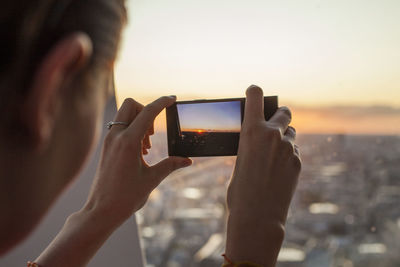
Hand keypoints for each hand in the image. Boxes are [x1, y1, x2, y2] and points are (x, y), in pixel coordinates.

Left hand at [85, 96, 191, 222]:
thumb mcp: (152, 179)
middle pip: (131, 105)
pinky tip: (140, 151)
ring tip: (147, 146)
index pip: (148, 112)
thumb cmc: (125, 197)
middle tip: (154, 132)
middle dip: (146, 110)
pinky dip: (132, 130)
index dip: (162, 102)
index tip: (172, 98)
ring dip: (140, 122)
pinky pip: (120, 127)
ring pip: (124, 115)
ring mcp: (109, 141)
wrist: (101, 211)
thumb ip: (170, 165)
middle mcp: (116, 137)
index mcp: (128, 142)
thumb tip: (187, 160)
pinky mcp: (107, 147)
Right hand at [225, 85, 300, 265]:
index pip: (255, 96)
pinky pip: (295, 150)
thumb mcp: (240, 160)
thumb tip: (259, 139)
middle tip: (276, 120)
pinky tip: (280, 170)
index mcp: (251, 130)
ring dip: (285, 137)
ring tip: (275, 154)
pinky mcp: (298, 161)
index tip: (254, 92)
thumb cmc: (240, 190)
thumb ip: (251, 144)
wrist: (258, 216)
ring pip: (291, 133)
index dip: (254, 92)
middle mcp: (272, 134)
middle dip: (280, 114)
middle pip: (284, 111)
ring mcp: (289, 148)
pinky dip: (289, 155)